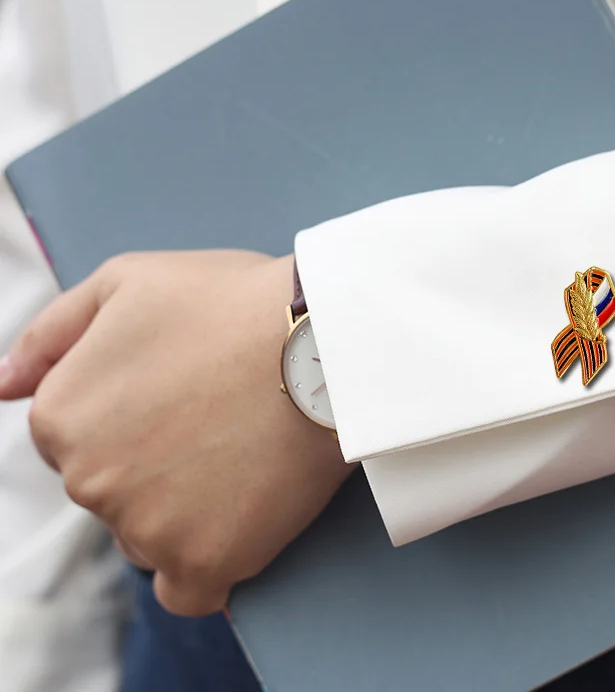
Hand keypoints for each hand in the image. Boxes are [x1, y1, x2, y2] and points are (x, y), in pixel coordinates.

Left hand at [0, 251, 354, 615]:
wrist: (324, 341)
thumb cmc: (232, 301)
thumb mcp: (127, 281)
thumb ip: (49, 333)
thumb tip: (0, 387)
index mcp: (62, 416)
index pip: (75, 439)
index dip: (132, 413)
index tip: (180, 394)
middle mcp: (88, 482)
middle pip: (111, 489)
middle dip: (153, 461)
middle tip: (219, 418)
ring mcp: (146, 530)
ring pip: (149, 537)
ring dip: (184, 511)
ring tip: (242, 455)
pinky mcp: (205, 563)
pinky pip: (190, 589)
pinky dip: (207, 567)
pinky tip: (236, 522)